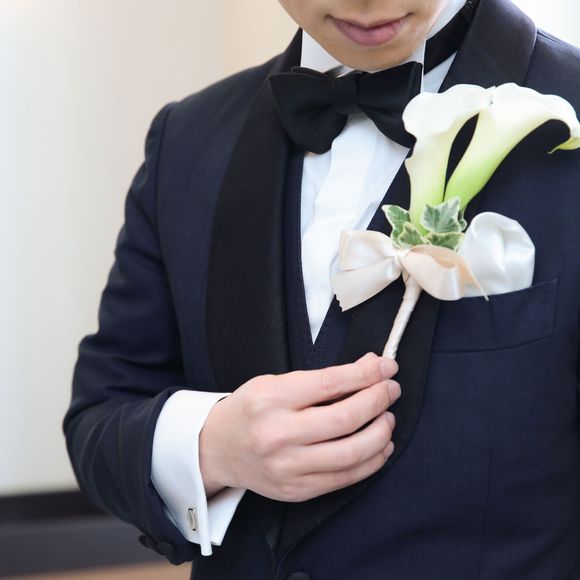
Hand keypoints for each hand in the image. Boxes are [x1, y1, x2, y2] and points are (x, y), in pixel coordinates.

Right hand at [199, 353, 399, 501]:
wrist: (219, 448)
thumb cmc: (251, 409)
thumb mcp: (277, 382)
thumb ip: (323, 378)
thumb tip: (369, 367)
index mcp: (271, 398)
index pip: (331, 383)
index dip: (366, 374)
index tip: (386, 366)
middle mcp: (278, 434)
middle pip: (346, 418)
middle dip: (378, 400)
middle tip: (391, 389)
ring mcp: (287, 467)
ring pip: (352, 453)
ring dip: (381, 432)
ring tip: (388, 417)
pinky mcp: (297, 490)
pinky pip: (346, 478)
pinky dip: (372, 461)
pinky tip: (381, 445)